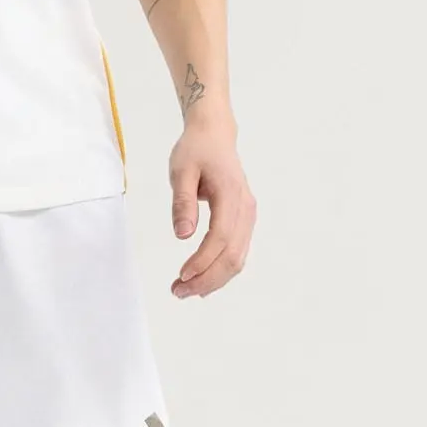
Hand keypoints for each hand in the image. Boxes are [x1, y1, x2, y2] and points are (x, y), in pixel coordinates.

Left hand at [168, 114, 255, 298]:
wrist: (214, 134)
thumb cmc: (195, 150)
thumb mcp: (180, 170)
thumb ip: (182, 202)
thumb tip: (182, 235)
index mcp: (230, 195)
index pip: (220, 238)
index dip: (202, 262)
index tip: (181, 276)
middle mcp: (245, 209)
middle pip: (233, 255)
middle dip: (207, 279)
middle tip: (178, 291)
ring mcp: (248, 215)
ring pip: (238, 258)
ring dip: (214, 278)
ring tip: (186, 290)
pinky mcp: (244, 219)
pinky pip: (238, 251)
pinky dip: (222, 269)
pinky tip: (203, 279)